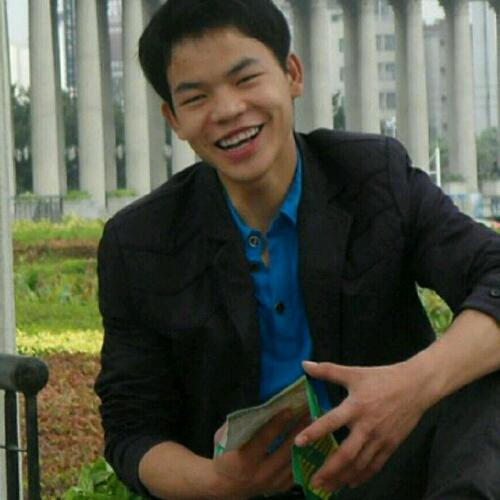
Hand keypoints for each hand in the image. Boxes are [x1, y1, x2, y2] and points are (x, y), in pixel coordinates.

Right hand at [211, 410, 307, 498]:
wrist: (224, 486)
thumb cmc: (223, 456)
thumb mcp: (222, 438)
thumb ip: (238, 425)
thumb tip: (259, 409)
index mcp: (244, 458)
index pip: (266, 437)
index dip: (278, 422)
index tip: (290, 409)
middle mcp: (260, 472)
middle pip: (285, 449)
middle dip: (298, 430)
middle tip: (307, 413)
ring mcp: (270, 482)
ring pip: (292, 461)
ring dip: (303, 442)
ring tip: (311, 425)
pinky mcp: (277, 488)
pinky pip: (294, 472)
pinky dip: (301, 457)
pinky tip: (307, 443)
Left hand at [295, 361, 427, 491]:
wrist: (415, 386)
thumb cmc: (382, 378)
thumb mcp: (354, 372)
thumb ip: (327, 371)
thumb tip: (304, 365)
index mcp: (355, 406)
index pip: (330, 422)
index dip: (314, 432)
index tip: (298, 443)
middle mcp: (367, 426)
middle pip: (346, 454)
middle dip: (329, 470)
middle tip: (315, 482)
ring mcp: (380, 438)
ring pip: (360, 465)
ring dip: (343, 477)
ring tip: (328, 488)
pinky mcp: (391, 445)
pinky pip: (375, 465)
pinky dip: (363, 476)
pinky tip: (351, 482)